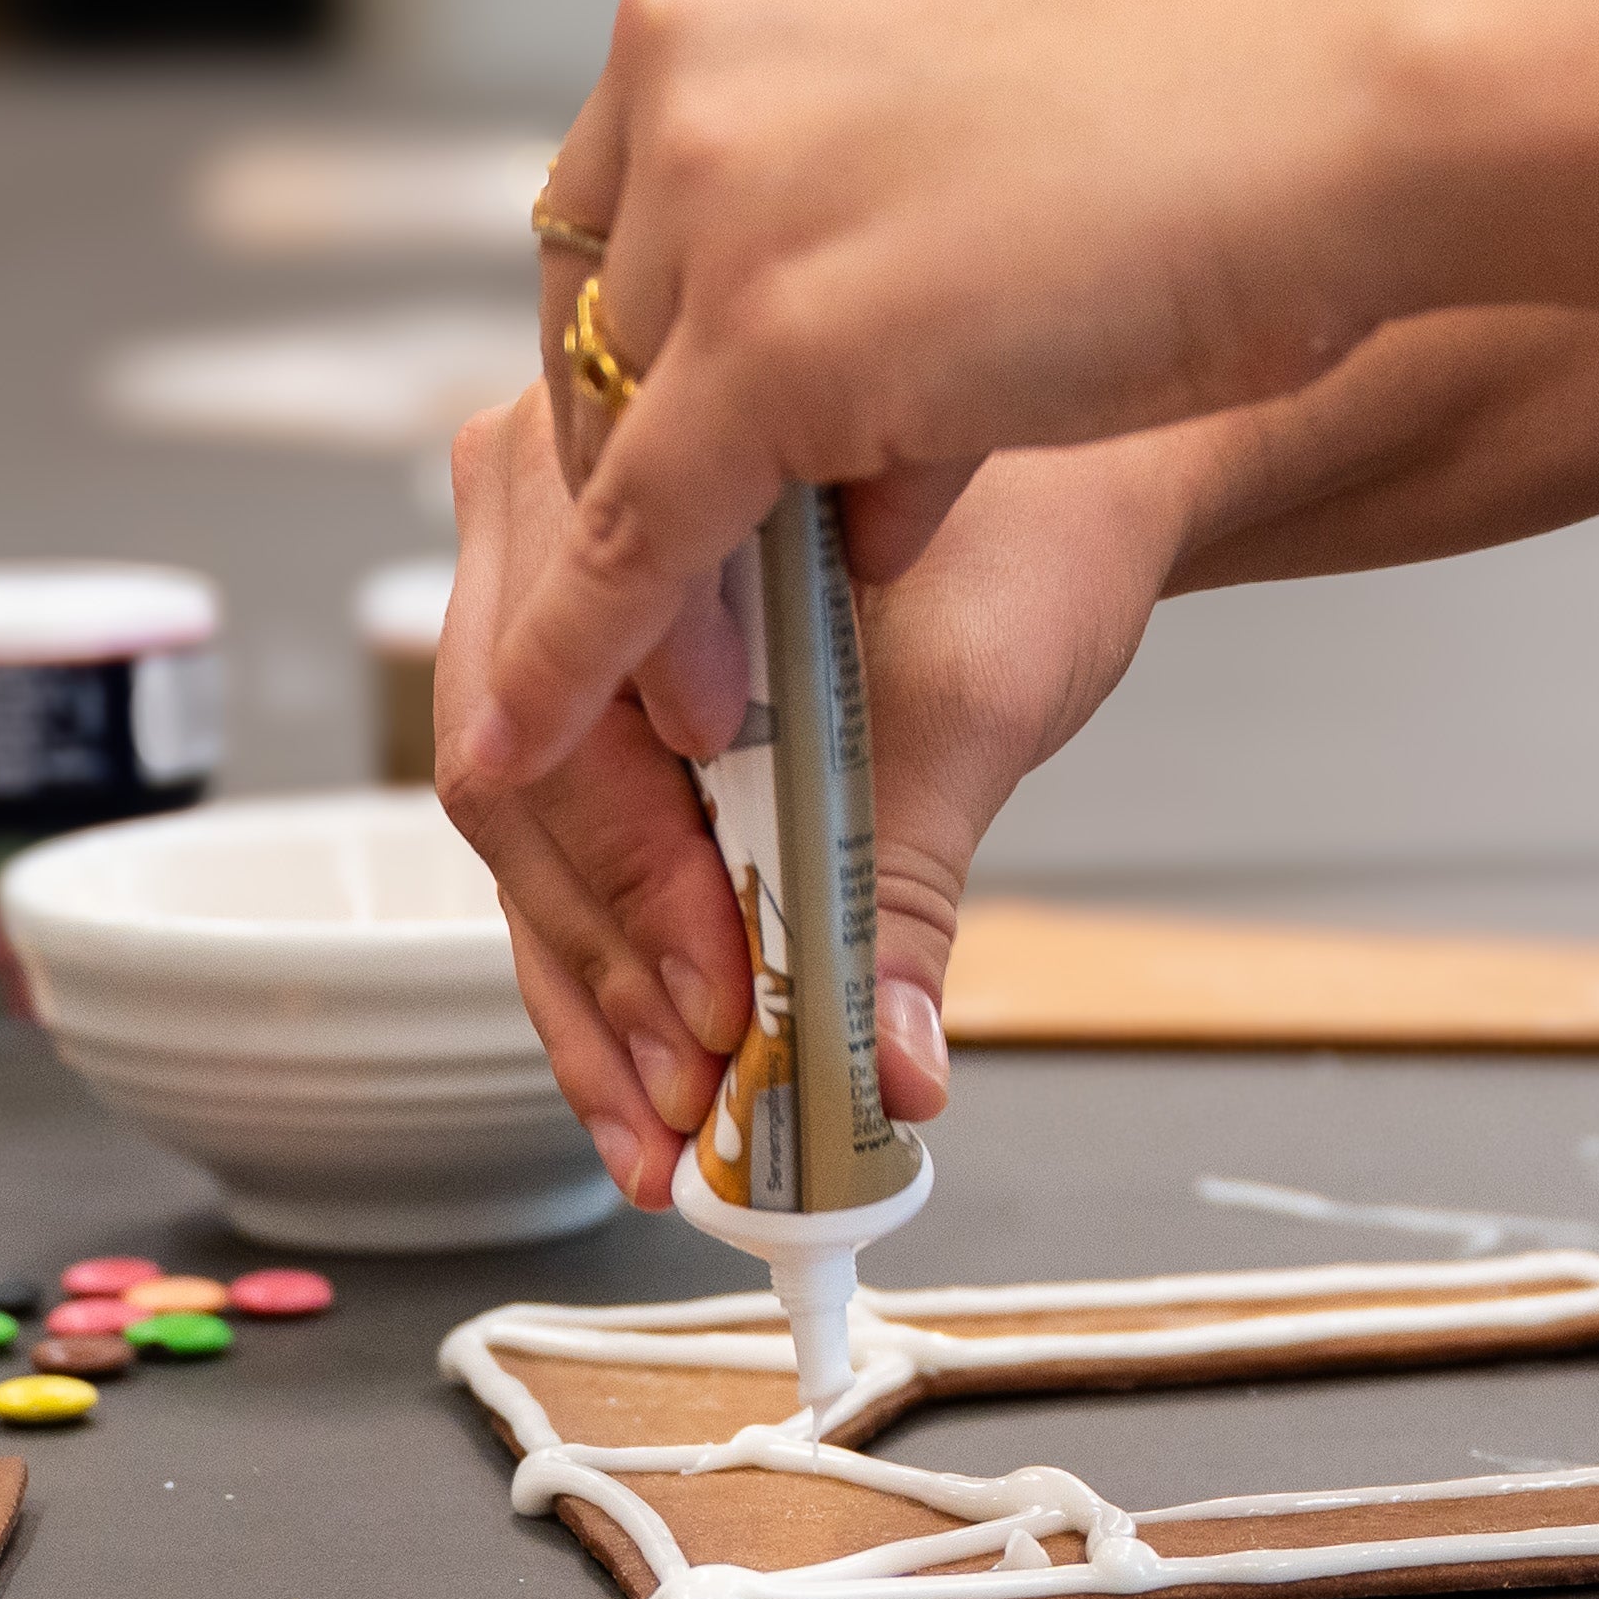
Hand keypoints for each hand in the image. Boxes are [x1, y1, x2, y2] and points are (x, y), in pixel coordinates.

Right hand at [434, 387, 1200, 1204]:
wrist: (1076, 493)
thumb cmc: (1029, 532)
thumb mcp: (971, 707)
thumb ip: (904, 885)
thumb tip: (883, 1058)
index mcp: (624, 465)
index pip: (578, 711)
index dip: (640, 881)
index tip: (720, 1001)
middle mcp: (547, 516)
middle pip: (522, 788)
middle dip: (610, 967)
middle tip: (692, 1095)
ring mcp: (549, 603)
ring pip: (526, 837)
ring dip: (595, 1000)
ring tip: (664, 1134)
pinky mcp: (589, 690)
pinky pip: (562, 838)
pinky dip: (609, 963)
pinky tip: (649, 1083)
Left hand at [471, 0, 1419, 791]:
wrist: (1356, 100)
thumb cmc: (1241, 100)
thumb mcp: (988, 91)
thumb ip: (875, 174)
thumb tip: (832, 321)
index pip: (623, 194)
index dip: (659, 349)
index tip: (678, 445)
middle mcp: (684, 50)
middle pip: (598, 320)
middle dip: (647, 470)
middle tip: (702, 601)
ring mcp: (715, 194)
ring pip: (615, 435)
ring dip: (667, 576)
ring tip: (719, 691)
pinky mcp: (766, 342)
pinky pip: (632, 536)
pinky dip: (581, 653)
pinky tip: (546, 733)